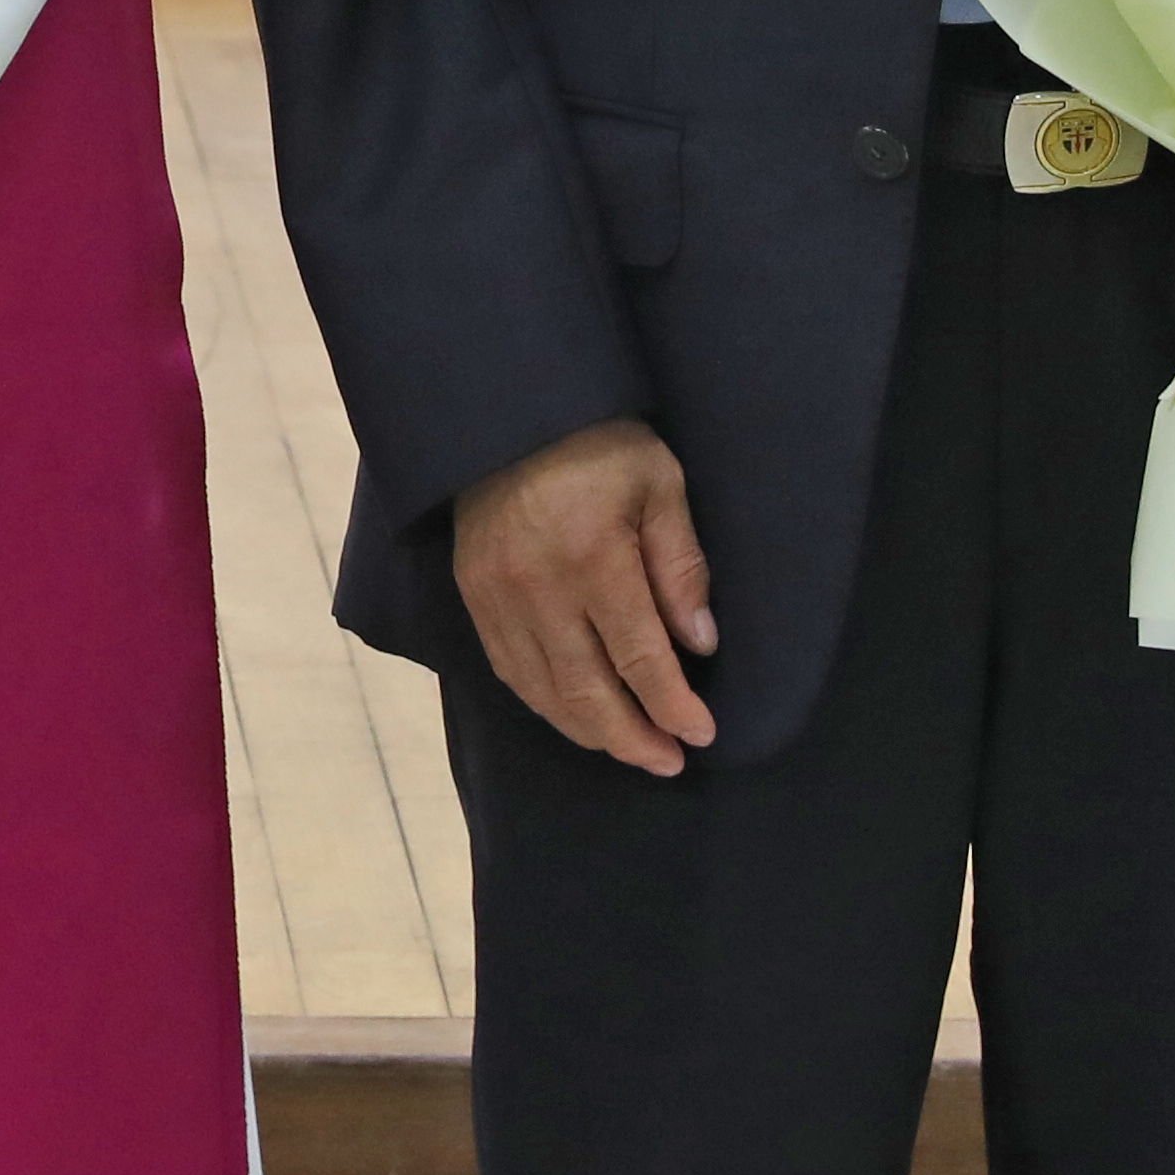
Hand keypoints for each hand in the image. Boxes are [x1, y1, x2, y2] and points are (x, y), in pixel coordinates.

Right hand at [453, 418, 720, 776]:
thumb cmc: (597, 442)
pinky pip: (508, 669)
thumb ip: (680, 564)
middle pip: (587, 692)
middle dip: (634, 738)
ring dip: (589, 731)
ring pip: (544, 692)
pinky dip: (544, 704)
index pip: (639, 658)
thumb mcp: (659, 483)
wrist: (505, 412)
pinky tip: (573, 715)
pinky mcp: (472, 596)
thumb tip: (700, 643)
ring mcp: (497, 597)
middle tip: (669, 762)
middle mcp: (538, 589)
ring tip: (630, 749)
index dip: (672, 705)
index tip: (701, 734)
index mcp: (592, 558)